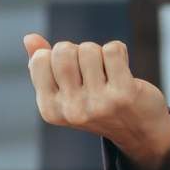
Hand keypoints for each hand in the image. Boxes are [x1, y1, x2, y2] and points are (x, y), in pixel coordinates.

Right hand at [22, 34, 169, 169]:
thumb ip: (45, 66)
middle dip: (78, 50)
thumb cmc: (98, 104)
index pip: (40, 59)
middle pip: (63, 51)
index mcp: (50, 110)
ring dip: (99, 52)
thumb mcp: (66, 92)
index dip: (57, 56)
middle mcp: (72, 110)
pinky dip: (118, 51)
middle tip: (91, 68)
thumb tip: (29, 38)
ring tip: (108, 71)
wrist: (140, 131)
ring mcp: (98, 103)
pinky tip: (122, 68)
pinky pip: (113, 49)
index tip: (72, 72)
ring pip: (89, 49)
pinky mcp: (124, 94)